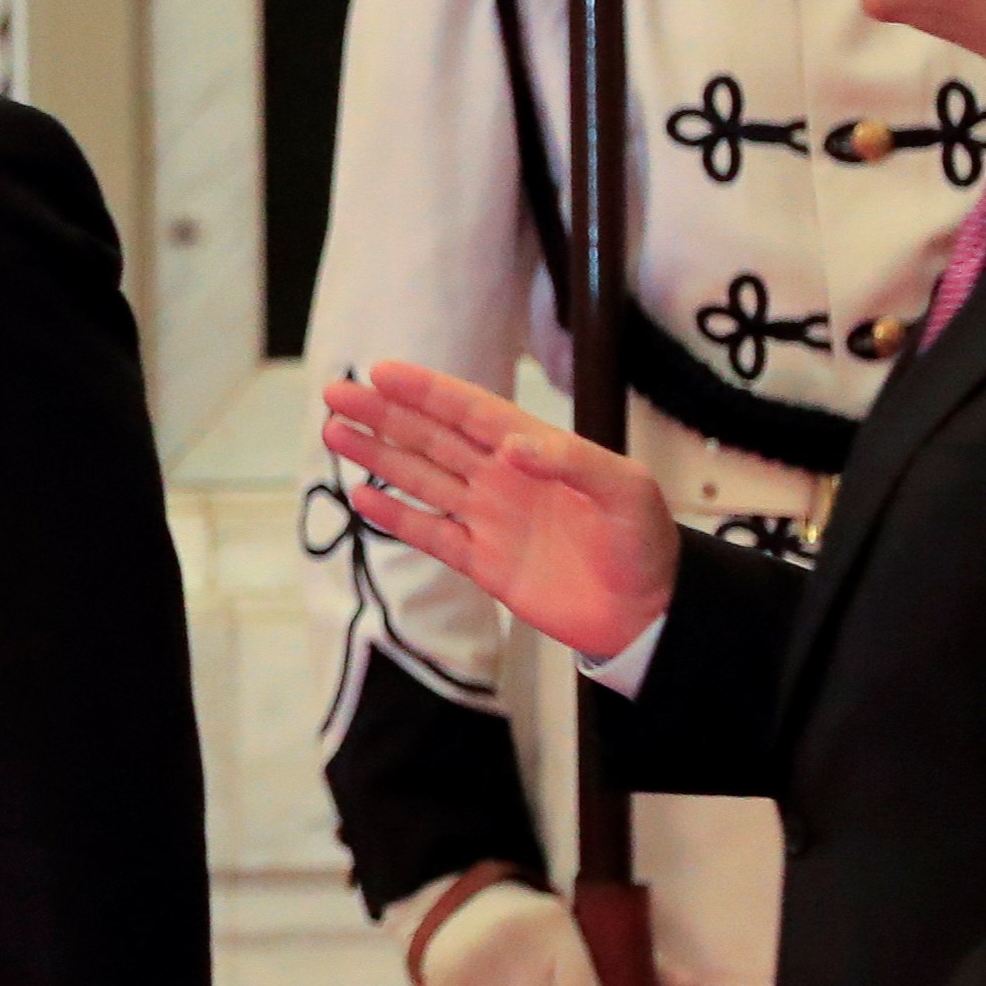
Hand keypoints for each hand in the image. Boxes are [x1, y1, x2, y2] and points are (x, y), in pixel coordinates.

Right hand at [318, 361, 679, 658]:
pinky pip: (430, 533)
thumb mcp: (626, 492)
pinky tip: (361, 496)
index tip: (382, 372)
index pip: (471, 412)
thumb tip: (511, 447)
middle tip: (337, 392)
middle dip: (385, 414)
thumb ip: (571, 462)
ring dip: (379, 455)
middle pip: (433, 437)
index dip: (427, 391)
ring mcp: (490, 519)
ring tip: (335, 432)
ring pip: (422, 478)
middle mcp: (504, 478)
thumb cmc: (647, 544)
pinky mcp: (484, 562)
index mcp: (536, 451)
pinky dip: (395, 515)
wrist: (650, 612)